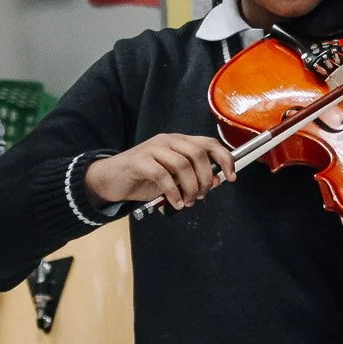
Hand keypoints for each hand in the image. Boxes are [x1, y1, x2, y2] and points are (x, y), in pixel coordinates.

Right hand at [85, 134, 235, 209]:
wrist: (111, 179)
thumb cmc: (143, 178)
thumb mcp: (173, 178)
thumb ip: (192, 177)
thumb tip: (215, 181)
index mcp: (178, 142)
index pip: (209, 143)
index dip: (224, 159)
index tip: (231, 177)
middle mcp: (167, 141)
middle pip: (198, 153)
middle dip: (205, 178)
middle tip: (201, 196)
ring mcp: (152, 149)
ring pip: (182, 164)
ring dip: (190, 187)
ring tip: (187, 201)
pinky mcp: (139, 161)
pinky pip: (163, 175)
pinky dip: (173, 192)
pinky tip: (174, 202)